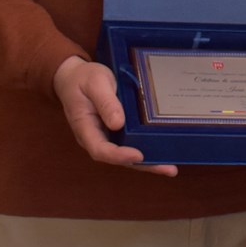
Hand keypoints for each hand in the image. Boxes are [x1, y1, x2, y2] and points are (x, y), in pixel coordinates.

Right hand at [52, 56, 177, 176]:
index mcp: (85, 127)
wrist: (75, 77)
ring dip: (147, 163)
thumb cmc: (84, 79)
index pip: (100, 149)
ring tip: (170, 169)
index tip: (138, 156)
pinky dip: (146, 151)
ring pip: (125, 155)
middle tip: (167, 170)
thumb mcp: (95, 84)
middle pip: (116, 158)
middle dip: (142, 165)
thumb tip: (117, 124)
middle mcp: (95, 137)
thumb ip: (105, 102)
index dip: (118, 156)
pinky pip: (130, 144)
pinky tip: (164, 153)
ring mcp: (106, 135)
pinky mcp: (116, 131)